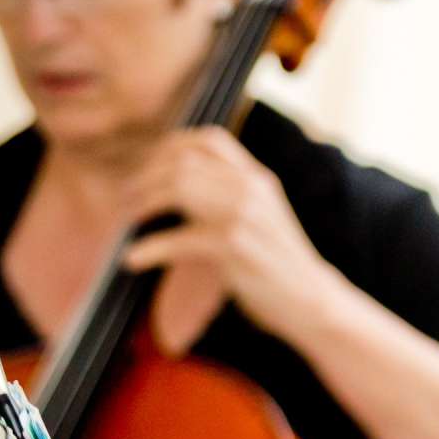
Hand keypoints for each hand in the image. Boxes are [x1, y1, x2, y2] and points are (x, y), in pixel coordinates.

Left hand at [119, 128, 343, 352]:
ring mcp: (245, 214)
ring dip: (142, 204)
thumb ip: (230, 196)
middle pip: (184, 163)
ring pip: (178, 190)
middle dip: (146, 178)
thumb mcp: (261, 217)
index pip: (210, 139)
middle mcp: (252, 188)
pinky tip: (133, 259)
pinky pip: (178, 239)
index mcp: (258, 177)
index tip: (146, 165)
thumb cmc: (277, 264)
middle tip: (127, 199)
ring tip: (127, 220)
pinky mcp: (235, 246)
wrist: (310, 299)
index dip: (170, 146)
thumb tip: (176, 186)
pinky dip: (149, 249)